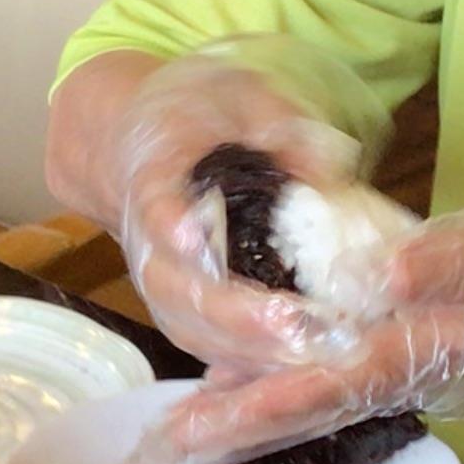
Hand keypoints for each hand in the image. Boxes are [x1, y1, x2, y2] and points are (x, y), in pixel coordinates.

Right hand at [99, 38, 385, 367]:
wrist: (135, 138)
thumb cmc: (197, 112)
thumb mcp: (238, 93)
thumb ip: (278, 124)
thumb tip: (327, 166)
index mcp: (153, 171)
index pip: (155, 203)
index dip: (173, 223)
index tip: (195, 236)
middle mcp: (147, 237)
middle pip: (177, 286)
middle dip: (236, 315)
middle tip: (300, 327)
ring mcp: (159, 277)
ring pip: (189, 326)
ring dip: (246, 350)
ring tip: (311, 358)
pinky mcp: (178, 304)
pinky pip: (204, 343)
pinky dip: (245, 362)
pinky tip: (297, 370)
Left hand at [160, 177, 463, 463]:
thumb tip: (386, 282)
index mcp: (438, 341)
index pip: (337, 379)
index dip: (266, 402)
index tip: (198, 425)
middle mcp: (423, 358)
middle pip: (319, 398)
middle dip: (242, 422)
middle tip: (163, 445)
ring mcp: (426, 353)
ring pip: (330, 388)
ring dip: (262, 406)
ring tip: (190, 422)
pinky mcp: (433, 338)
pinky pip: (355, 364)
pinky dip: (303, 374)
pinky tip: (263, 373)